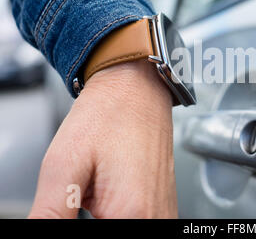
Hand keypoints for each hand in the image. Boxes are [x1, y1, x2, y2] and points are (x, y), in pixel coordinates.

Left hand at [28, 60, 176, 217]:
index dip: (69, 223)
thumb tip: (35, 234)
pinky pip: (141, 225)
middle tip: (76, 198)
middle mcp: (157, 219)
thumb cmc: (109, 114)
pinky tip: (104, 200)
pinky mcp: (164, 207)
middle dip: (85, 220)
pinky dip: (116, 216)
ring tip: (90, 195)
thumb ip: (49, 216)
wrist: (137, 88)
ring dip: (101, 218)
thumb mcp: (64, 165)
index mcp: (133, 215)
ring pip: (128, 231)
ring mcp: (164, 214)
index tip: (65, 210)